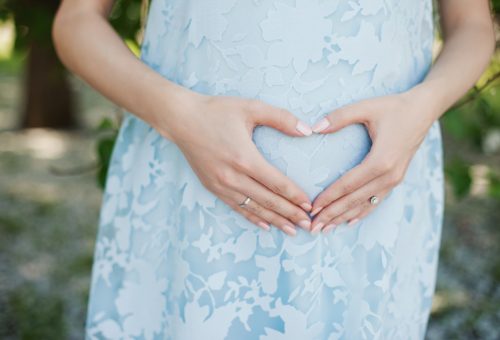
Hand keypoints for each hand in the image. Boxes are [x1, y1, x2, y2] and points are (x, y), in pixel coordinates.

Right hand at [157, 93, 314, 235]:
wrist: (180, 119)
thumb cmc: (216, 111)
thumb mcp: (250, 107)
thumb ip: (281, 118)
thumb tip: (307, 130)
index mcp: (245, 158)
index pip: (276, 183)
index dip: (295, 196)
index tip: (310, 205)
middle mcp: (233, 176)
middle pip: (268, 200)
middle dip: (290, 214)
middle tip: (308, 225)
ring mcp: (221, 185)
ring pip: (253, 208)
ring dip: (274, 220)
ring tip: (291, 230)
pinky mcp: (212, 187)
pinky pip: (236, 207)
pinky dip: (252, 217)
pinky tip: (265, 225)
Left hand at [308, 90, 435, 233]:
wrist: (424, 110)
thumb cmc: (394, 107)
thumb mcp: (366, 107)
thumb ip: (340, 117)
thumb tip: (315, 127)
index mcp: (380, 160)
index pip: (348, 184)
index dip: (329, 197)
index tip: (312, 208)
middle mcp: (389, 175)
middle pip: (354, 200)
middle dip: (332, 214)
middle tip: (313, 227)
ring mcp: (394, 179)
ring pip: (365, 204)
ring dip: (344, 217)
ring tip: (325, 229)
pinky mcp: (396, 179)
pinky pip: (376, 201)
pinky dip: (362, 212)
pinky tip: (349, 221)